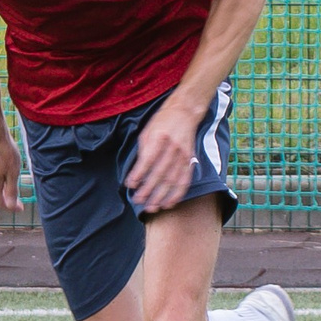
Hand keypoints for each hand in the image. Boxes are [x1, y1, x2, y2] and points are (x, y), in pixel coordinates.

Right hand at [0, 129, 23, 210]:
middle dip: (7, 201)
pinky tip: (7, 176)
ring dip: (4, 192)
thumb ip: (11, 190)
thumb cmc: (6, 153)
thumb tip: (11, 206)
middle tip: (19, 202)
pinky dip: (1, 183)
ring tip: (15, 190)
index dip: (10, 208)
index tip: (21, 208)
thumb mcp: (13, 173)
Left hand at [122, 92, 204, 210]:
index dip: (138, 175)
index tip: (130, 185)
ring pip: (172, 180)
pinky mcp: (190, 160)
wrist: (185, 112)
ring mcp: (183, 155)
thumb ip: (143, 151)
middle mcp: (172, 148)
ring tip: (152, 207)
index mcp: (159, 138)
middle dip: (148, 190)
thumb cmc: (162, 121)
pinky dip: (177, 194)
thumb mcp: (147, 131)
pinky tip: (169, 202)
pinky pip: (184, 180)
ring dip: (161, 196)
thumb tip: (137, 173)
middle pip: (159, 173)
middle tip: (138, 201)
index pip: (147, 160)